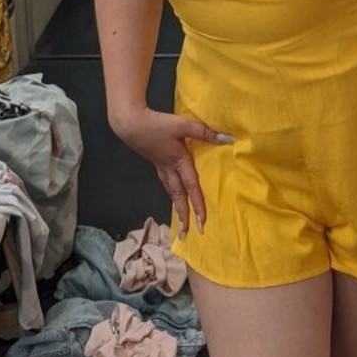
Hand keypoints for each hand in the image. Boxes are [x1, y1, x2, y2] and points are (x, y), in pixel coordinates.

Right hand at [111, 107, 232, 234]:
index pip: (192, 188)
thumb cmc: (157, 125)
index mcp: (178, 162)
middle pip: (178, 196)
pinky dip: (171, 191)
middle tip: (186, 233)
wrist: (130, 124)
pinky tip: (172, 190)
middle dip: (184, 215)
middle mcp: (169, 169)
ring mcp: (160, 166)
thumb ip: (204, 132)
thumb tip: (227, 139)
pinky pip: (165, 182)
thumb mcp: (182, 125)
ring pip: (171, 191)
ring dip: (177, 205)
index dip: (198, 205)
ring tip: (181, 217)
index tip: (203, 222)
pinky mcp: (154, 161)